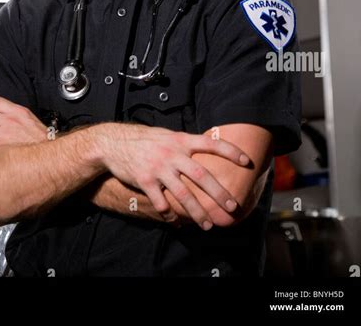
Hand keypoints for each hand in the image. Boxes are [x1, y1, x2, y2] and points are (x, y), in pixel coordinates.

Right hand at [96, 123, 249, 229]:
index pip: (211, 143)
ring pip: (183, 195)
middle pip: (201, 175)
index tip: (247, 161)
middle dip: (218, 193)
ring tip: (207, 225)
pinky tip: (176, 223)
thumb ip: (184, 143)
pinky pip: (161, 203)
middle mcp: (172, 154)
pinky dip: (170, 215)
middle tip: (232, 207)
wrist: (113, 143)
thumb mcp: (166, 135)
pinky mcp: (145, 181)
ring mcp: (159, 168)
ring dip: (197, 212)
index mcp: (180, 140)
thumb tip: (206, 146)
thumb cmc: (143, 139)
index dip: (230, 151)